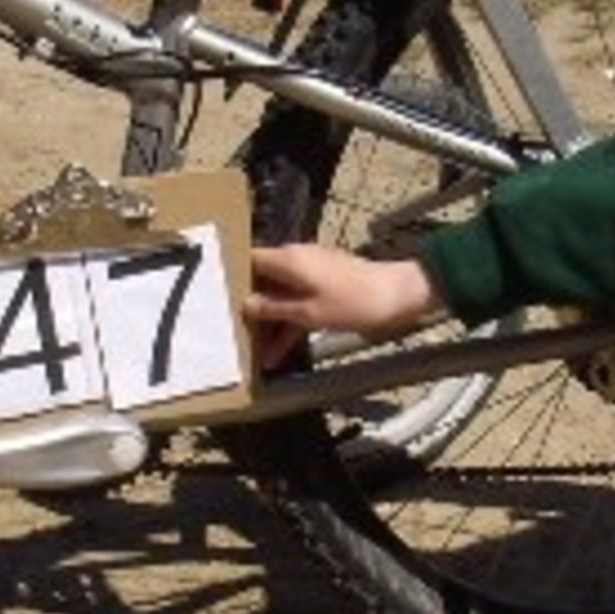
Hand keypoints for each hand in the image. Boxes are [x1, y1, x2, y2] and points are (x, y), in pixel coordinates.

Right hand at [244, 243, 444, 369]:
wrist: (398, 297)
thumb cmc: (354, 302)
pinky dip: (289, 324)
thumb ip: (274, 309)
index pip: (250, 259)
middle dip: (249, 305)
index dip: (233, 276)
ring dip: (269, 322)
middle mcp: (297, 261)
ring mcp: (312, 274)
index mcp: (289, 260)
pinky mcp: (325, 288)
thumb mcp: (308, 312)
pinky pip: (298, 304)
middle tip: (231, 329)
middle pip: (263, 280)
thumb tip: (246, 304)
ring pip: (280, 297)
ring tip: (252, 350)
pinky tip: (277, 354)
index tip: (217, 296)